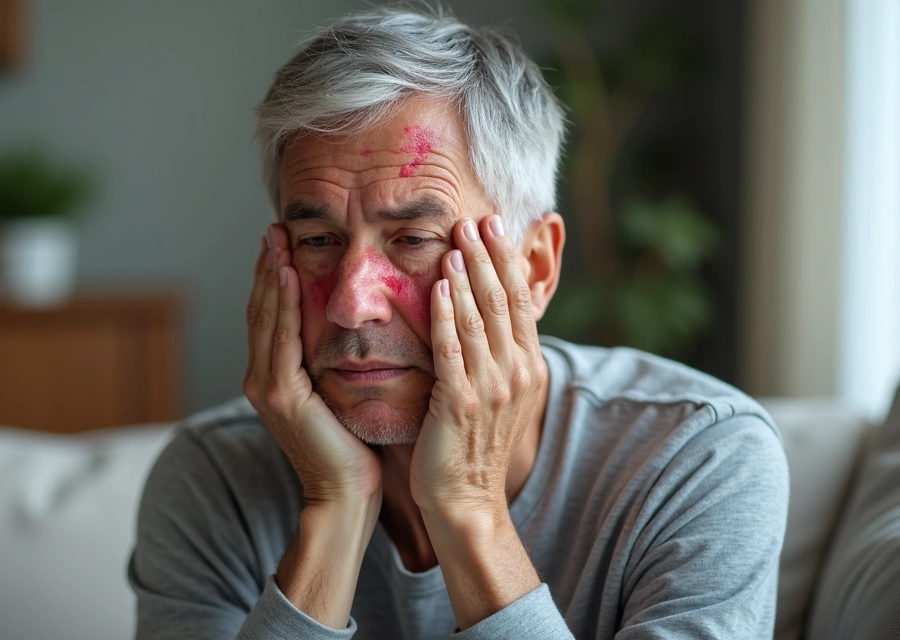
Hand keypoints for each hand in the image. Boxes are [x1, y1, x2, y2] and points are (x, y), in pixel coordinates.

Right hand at [243, 224, 382, 504]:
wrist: (346, 494)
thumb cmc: (353, 448)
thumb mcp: (338, 393)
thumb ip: (331, 362)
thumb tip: (350, 328)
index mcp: (274, 378)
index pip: (271, 316)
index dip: (272, 278)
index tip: (282, 242)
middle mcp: (261, 378)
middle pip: (261, 309)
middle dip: (265, 266)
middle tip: (274, 228)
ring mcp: (266, 386)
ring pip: (266, 318)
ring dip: (270, 275)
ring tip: (276, 240)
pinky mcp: (280, 395)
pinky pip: (281, 338)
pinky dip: (282, 303)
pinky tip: (288, 274)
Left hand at [410, 215, 547, 517]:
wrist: (466, 498)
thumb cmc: (473, 445)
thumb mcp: (500, 394)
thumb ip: (498, 353)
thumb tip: (488, 312)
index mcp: (529, 367)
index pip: (520, 302)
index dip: (507, 260)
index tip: (494, 226)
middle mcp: (517, 373)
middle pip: (503, 302)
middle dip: (488, 256)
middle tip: (474, 219)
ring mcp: (491, 388)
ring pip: (479, 319)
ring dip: (466, 275)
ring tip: (454, 241)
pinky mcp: (461, 402)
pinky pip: (452, 349)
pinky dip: (446, 314)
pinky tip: (438, 286)